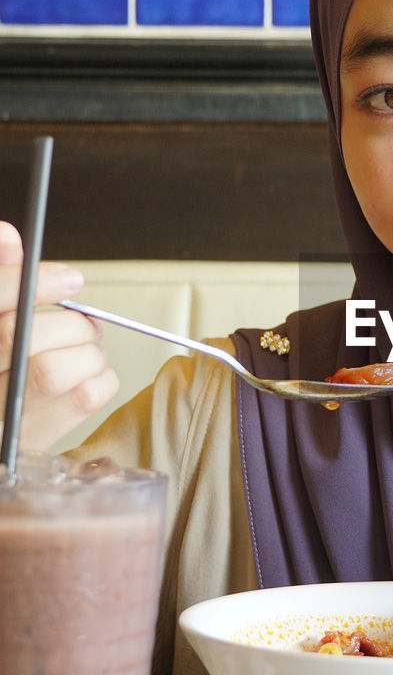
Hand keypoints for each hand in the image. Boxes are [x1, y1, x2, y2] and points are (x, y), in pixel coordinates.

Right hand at [0, 222, 118, 450]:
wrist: (10, 440)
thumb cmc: (8, 366)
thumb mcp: (1, 314)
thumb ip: (1, 279)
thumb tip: (8, 234)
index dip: (25, 283)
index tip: (70, 278)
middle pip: (17, 334)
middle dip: (66, 322)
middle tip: (81, 324)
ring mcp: (5, 417)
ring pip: (55, 368)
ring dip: (86, 351)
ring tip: (81, 352)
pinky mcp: (38, 439)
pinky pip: (89, 395)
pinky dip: (101, 378)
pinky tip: (85, 380)